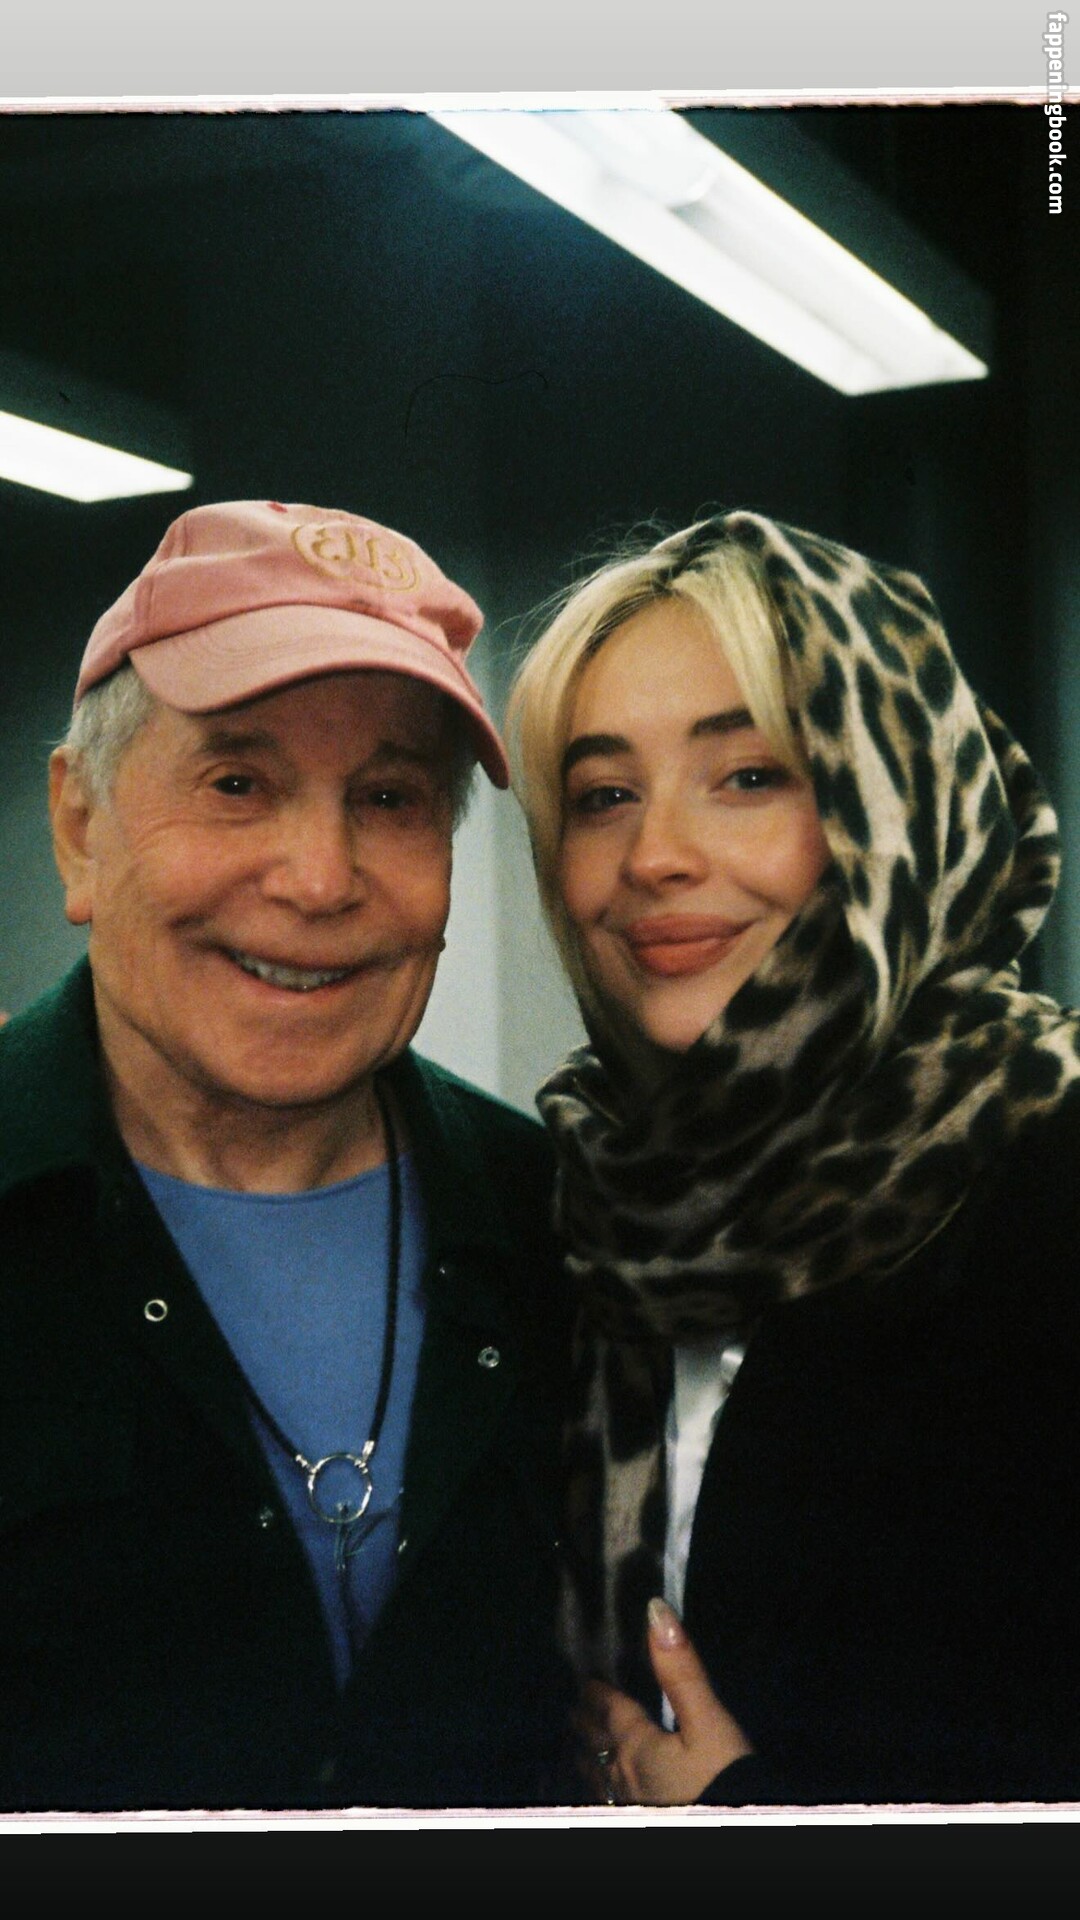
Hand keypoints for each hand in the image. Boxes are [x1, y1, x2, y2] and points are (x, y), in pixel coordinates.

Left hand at [576, 1597, 752, 1805]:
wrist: (734, 1828)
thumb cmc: (721, 1778)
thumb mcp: (708, 1721)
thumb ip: (681, 1670)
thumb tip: (656, 1610)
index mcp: (637, 1744)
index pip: (609, 1710)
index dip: (596, 1693)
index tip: (585, 1680)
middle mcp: (622, 1774)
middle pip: (595, 1743)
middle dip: (583, 1723)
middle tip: (573, 1709)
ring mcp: (628, 1805)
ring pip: (595, 1777)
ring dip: (586, 1757)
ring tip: (577, 1747)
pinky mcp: (638, 1820)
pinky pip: (604, 1801)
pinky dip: (597, 1788)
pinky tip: (600, 1792)